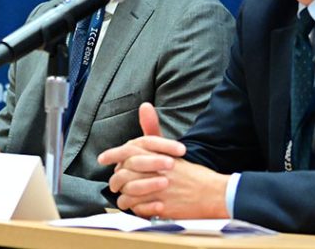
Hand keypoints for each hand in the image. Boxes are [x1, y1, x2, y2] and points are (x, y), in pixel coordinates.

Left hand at [97, 103, 227, 218]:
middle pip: (123, 174)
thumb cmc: (191, 172)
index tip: (102, 159)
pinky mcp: (162, 205)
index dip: (112, 155)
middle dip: (115, 181)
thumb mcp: (170, 148)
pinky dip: (135, 209)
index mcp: (156, 155)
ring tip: (125, 198)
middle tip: (114, 185)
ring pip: (127, 194)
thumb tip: (144, 105)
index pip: (127, 151)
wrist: (213, 192)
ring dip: (123, 197)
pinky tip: (137, 207)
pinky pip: (138, 208)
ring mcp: (158, 188)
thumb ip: (153, 130)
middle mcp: (155, 170)